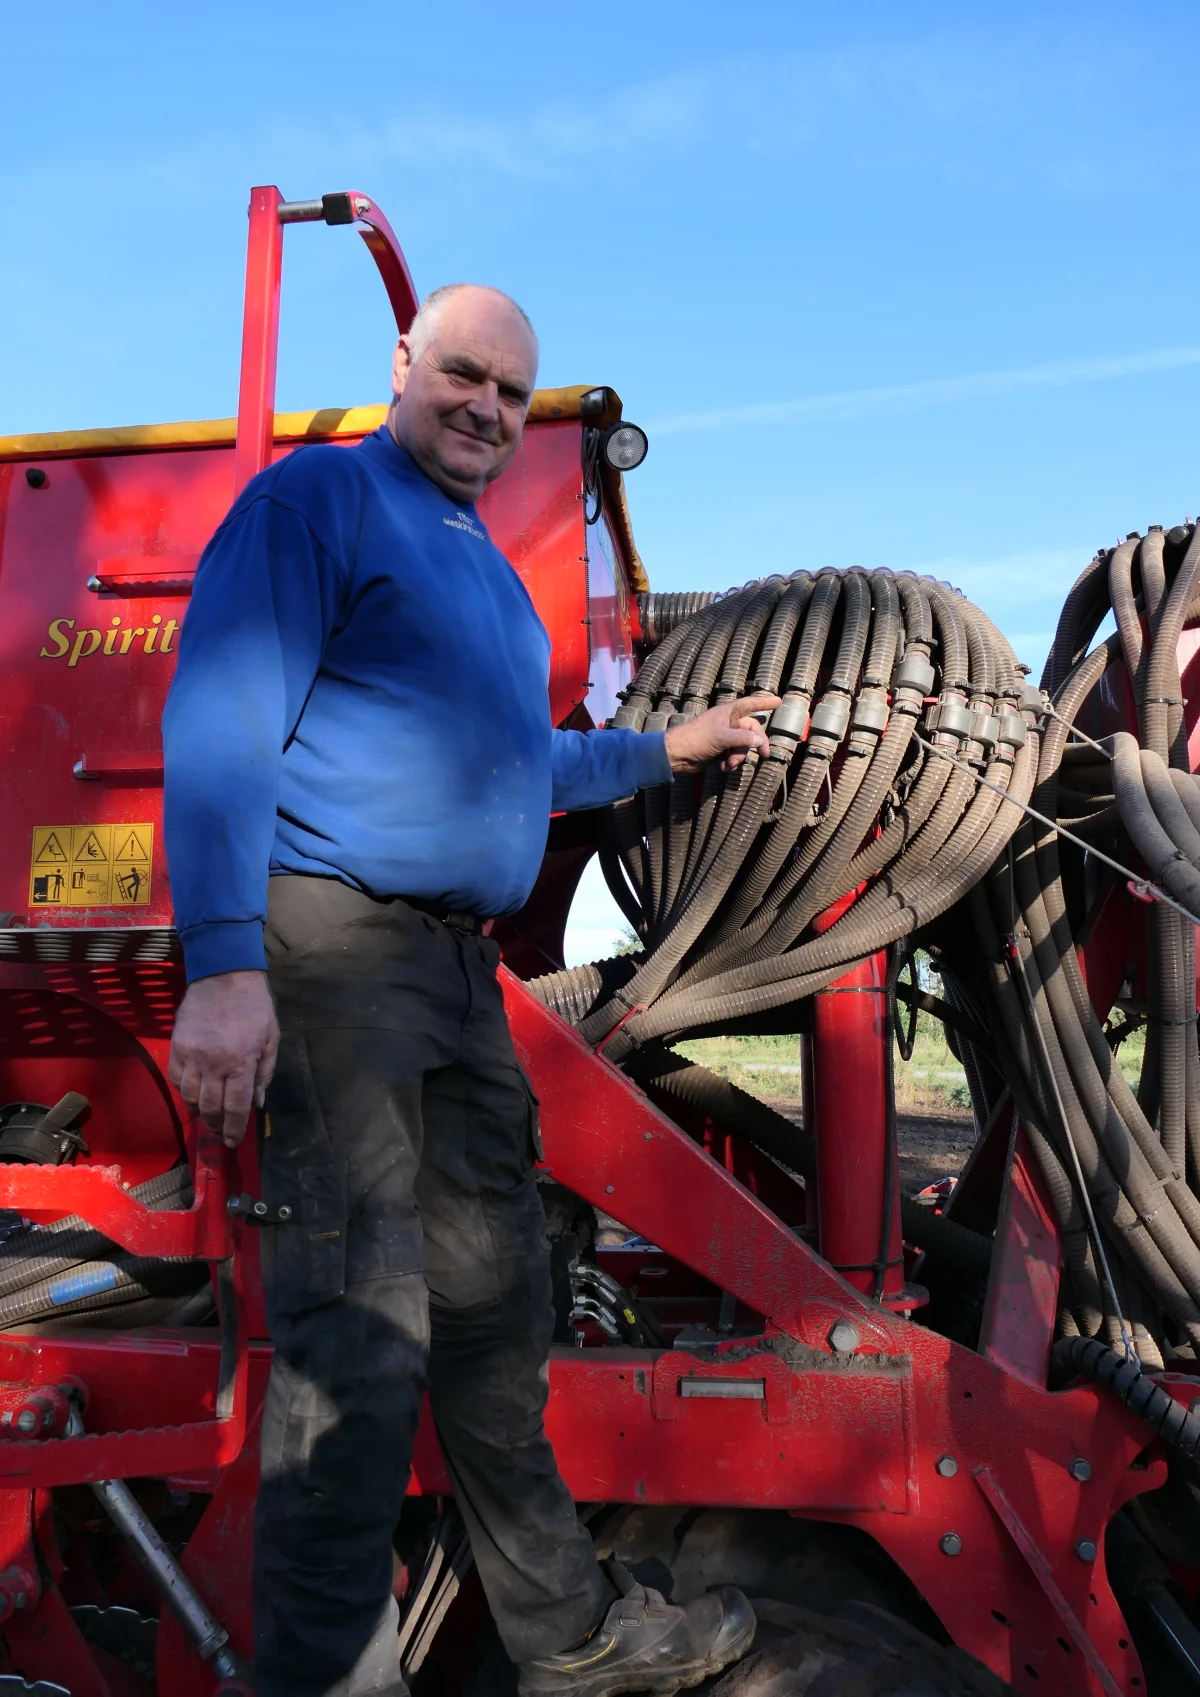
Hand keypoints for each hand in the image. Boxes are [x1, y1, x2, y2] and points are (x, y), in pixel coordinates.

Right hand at [169, 971, 279, 1147]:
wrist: (224, 976)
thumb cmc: (254, 1007)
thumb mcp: (270, 1039)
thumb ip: (264, 1073)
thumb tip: (257, 1103)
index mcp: (241, 1062)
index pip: (235, 1107)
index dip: (233, 1128)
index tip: (231, 1141)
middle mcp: (214, 1064)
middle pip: (210, 1106)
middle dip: (215, 1124)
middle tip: (219, 1131)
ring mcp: (192, 1055)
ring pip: (190, 1096)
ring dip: (198, 1111)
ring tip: (206, 1116)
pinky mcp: (177, 1046)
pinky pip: (176, 1078)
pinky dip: (184, 1091)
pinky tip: (193, 1094)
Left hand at [663, 694, 781, 773]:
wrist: (676, 755)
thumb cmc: (696, 739)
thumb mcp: (722, 737)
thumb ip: (743, 739)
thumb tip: (760, 741)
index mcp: (727, 713)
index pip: (750, 704)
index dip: (764, 702)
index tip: (779, 701)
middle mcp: (727, 723)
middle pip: (751, 731)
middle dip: (756, 744)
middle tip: (765, 755)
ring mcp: (724, 737)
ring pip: (743, 746)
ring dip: (739, 757)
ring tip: (728, 763)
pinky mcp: (719, 750)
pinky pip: (733, 755)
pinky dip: (731, 762)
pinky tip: (722, 767)